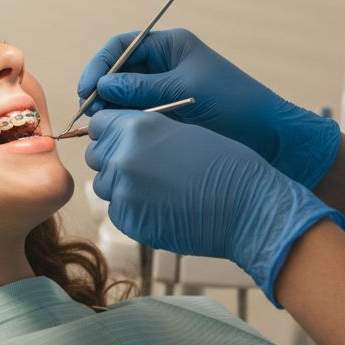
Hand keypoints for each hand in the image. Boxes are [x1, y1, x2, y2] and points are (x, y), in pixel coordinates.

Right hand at [77, 28, 339, 188]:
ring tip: (101, 129)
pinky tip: (117, 138)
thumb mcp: (187, 90)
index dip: (99, 65)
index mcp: (171, 48)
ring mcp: (164, 94)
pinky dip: (123, 126)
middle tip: (90, 115)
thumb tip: (102, 86)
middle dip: (100, 92)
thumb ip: (143, 88)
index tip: (88, 88)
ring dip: (109, 112)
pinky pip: (135, 118)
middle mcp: (164, 68)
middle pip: (117, 73)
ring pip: (122, 99)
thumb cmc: (236, 105)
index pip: (121, 47)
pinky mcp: (167, 119)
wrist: (270, 139)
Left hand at [85, 109, 343, 305]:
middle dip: (112, 158)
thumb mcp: (183, 130)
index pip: (99, 123)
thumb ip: (145, 132)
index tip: (121, 139)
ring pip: (105, 184)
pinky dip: (133, 209)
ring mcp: (123, 191)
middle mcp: (123, 156)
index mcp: (137, 127)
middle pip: (96, 154)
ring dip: (122, 185)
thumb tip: (119, 138)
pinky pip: (118, 210)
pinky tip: (162, 207)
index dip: (110, 131)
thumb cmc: (227, 165)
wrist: (248, 208)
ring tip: (157, 187)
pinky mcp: (128, 220)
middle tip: (142, 166)